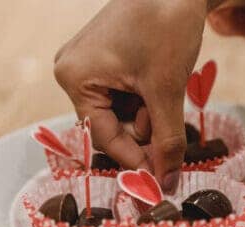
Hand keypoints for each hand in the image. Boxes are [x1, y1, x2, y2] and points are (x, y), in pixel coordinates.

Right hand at [54, 0, 217, 191]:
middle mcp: (73, 72)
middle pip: (110, 125)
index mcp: (75, 78)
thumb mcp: (166, 89)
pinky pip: (122, 94)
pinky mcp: (104, 59)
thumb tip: (167, 181)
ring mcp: (87, 64)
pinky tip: (160, 83)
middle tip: (171, 133)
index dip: (134, 160)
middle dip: (143, 131)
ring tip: (166, 89)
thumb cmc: (166, 26)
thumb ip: (167, 139)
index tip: (159, 182)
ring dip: (147, 114)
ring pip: (120, 112)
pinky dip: (145, 99)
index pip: (103, 136)